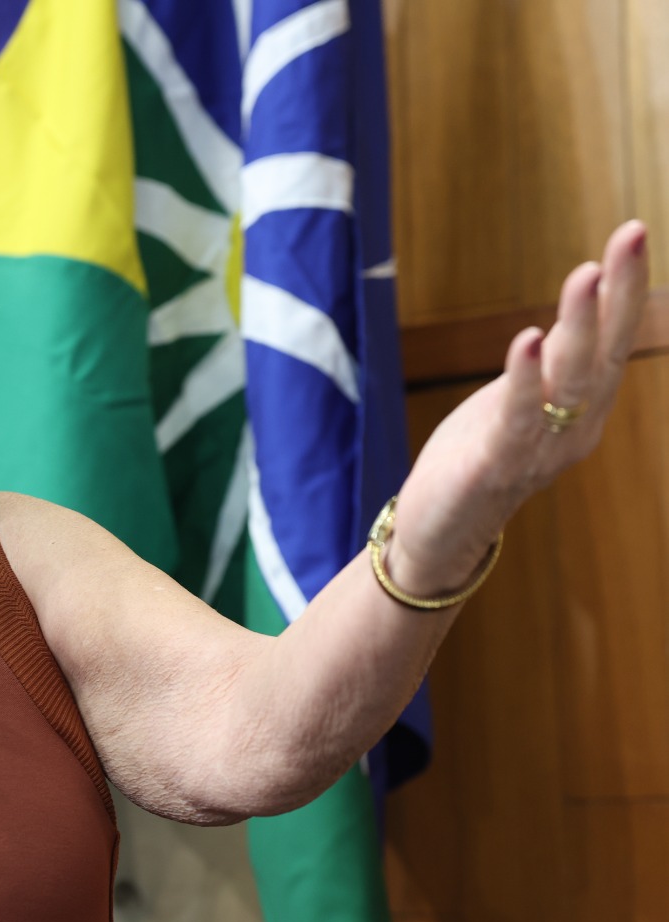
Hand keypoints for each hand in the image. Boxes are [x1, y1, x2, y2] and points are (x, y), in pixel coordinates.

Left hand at [386, 220, 650, 595]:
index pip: (615, 337)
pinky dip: (523, 376)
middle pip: (605, 350)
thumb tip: (591, 295)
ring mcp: (540, 446)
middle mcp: (577, 425)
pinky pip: (517, 416)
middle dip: (619, 292)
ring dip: (580, 325)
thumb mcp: (526, 395)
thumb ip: (559, 354)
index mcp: (586, 405)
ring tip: (585, 275)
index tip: (633, 232)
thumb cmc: (482, 456)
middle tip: (630, 235)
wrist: (443, 533)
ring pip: (570, 378)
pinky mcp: (496, 464)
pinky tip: (526, 338)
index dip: (627, 285)